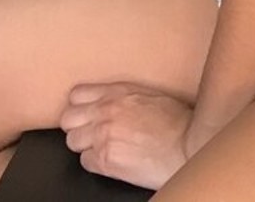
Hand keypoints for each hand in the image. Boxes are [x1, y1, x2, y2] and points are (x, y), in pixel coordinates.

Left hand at [59, 80, 193, 189]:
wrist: (187, 145)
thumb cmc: (176, 121)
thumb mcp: (147, 95)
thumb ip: (123, 97)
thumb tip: (111, 102)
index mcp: (116, 92)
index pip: (76, 95)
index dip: (79, 107)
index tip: (85, 113)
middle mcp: (105, 111)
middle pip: (67, 119)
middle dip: (77, 127)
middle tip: (90, 133)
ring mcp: (103, 136)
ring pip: (72, 141)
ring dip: (84, 145)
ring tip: (101, 148)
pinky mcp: (106, 160)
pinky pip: (84, 162)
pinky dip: (94, 163)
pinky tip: (109, 160)